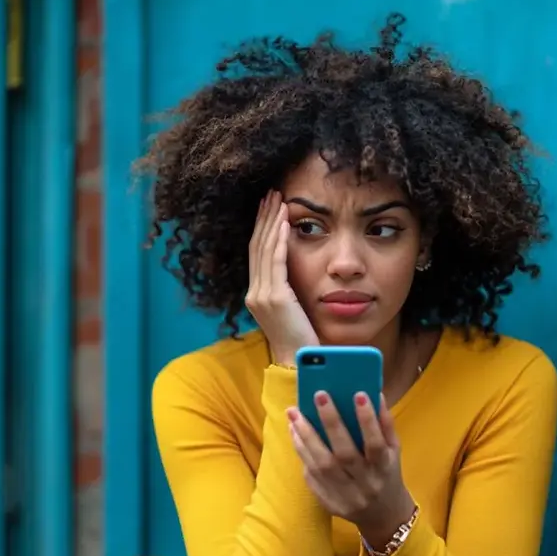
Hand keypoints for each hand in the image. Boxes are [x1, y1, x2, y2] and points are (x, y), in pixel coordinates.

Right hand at [245, 190, 318, 365]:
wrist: (300, 362)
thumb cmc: (302, 338)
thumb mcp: (292, 308)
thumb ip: (289, 288)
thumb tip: (297, 268)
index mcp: (256, 294)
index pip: (257, 252)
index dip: (262, 227)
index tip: (269, 206)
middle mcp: (254, 293)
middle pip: (256, 245)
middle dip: (264, 217)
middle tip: (272, 193)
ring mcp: (261, 295)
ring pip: (264, 249)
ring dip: (271, 222)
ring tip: (279, 200)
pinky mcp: (275, 298)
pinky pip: (275, 261)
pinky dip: (279, 239)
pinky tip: (285, 222)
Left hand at [287, 391, 415, 547]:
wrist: (383, 515)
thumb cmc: (388, 473)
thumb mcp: (394, 451)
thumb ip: (385, 424)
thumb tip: (373, 393)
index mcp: (384, 469)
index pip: (376, 444)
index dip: (368, 421)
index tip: (358, 394)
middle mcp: (365, 484)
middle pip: (344, 454)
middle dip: (330, 422)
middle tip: (319, 395)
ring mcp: (345, 496)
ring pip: (321, 465)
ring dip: (305, 437)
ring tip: (294, 414)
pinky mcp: (329, 503)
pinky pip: (311, 477)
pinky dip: (302, 452)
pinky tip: (295, 433)